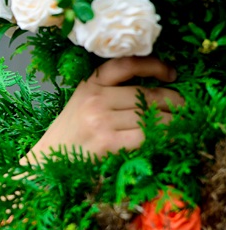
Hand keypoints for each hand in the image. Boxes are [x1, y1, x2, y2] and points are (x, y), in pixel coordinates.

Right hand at [25, 57, 182, 162]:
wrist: (45, 165)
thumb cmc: (68, 138)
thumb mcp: (80, 106)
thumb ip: (107, 94)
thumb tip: (153, 91)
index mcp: (88, 86)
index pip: (126, 64)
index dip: (154, 66)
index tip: (171, 74)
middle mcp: (94, 99)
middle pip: (146, 93)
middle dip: (172, 100)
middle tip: (184, 108)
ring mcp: (101, 120)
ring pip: (151, 115)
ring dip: (172, 120)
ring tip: (180, 124)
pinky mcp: (108, 142)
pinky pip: (148, 134)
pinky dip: (164, 136)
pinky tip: (169, 138)